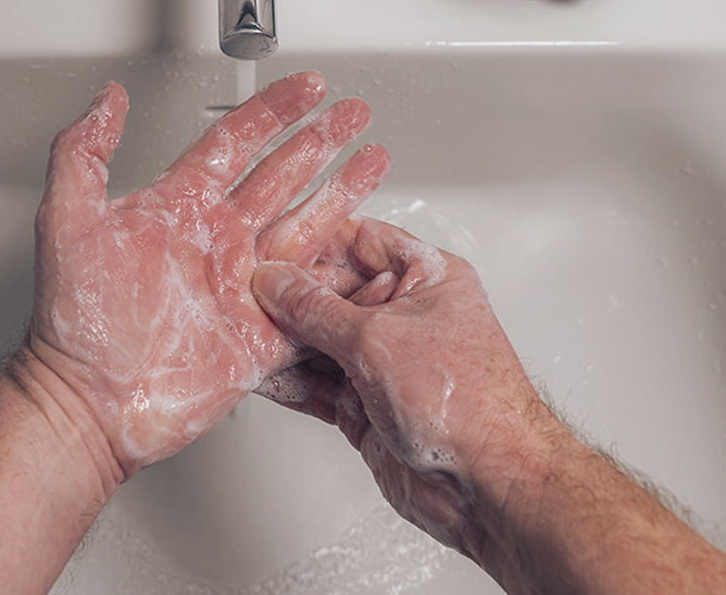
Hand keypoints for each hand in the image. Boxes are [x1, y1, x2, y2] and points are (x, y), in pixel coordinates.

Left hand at [23, 72, 390, 478]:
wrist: (91, 402)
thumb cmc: (73, 323)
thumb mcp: (66, 220)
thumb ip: (82, 152)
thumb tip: (105, 99)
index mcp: (178, 209)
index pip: (235, 142)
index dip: (273, 110)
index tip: (307, 87)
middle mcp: (216, 240)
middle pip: (282, 174)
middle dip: (321, 139)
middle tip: (354, 112)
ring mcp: (243, 285)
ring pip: (306, 224)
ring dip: (343, 190)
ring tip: (375, 158)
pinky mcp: (264, 332)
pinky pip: (314, 295)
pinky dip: (344, 273)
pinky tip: (369, 248)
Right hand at [250, 217, 564, 561]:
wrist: (489, 485)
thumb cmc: (469, 403)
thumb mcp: (378, 338)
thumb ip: (317, 310)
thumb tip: (277, 282)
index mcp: (426, 278)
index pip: (358, 241)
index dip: (310, 241)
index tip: (264, 244)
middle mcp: (405, 316)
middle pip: (329, 293)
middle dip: (285, 297)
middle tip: (238, 293)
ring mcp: (383, 364)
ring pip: (316, 342)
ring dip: (279, 341)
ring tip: (236, 331)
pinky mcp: (364, 406)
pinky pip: (315, 384)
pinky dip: (286, 381)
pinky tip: (255, 373)